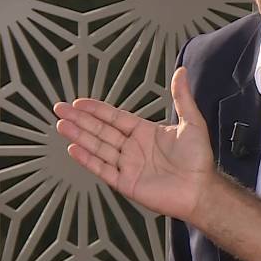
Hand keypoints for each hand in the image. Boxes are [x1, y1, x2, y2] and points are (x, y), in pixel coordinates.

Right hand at [53, 67, 215, 220]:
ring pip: (98, 147)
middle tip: (60, 109)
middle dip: (80, 119)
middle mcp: (133, 148)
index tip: (79, 102)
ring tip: (61, 125)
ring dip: (79, 136)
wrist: (200, 189)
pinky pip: (102, 169)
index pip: (115, 118)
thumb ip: (181, 97)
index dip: (97, 110)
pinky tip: (74, 149)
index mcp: (145, 132)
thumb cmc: (198, 158)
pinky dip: (88, 160)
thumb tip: (181, 71)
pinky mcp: (126, 183)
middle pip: (101, 130)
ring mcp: (128, 165)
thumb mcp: (191, 122)